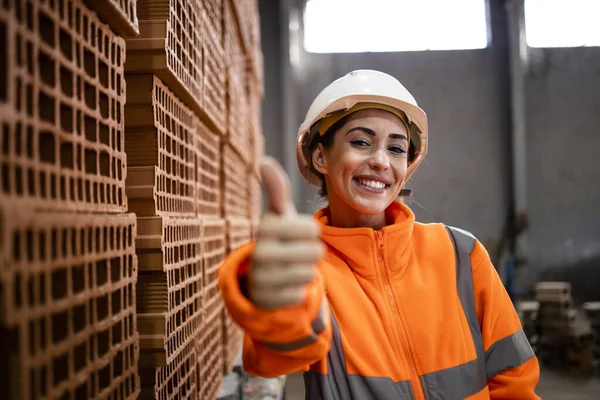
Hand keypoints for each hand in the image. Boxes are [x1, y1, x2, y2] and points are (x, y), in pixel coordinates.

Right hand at [249, 157, 324, 309]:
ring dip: (306, 272)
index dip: (311, 232)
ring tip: (291, 268)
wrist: (262, 277)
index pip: (312, 228)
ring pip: (310, 274)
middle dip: (312, 253)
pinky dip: (299, 291)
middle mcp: (260, 252)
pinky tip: (285, 286)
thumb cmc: (279, 239)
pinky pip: (301, 294)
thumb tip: (263, 160)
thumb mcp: (279, 215)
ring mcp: (262, 278)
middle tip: (296, 253)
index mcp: (266, 228)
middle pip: (316, 252)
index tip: (297, 232)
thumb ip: (276, 190)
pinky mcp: (268, 300)